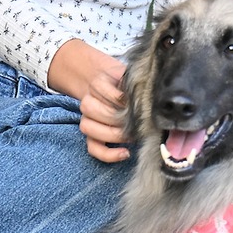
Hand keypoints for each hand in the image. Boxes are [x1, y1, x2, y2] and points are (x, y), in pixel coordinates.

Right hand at [47, 39, 131, 163]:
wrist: (113, 86)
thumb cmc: (125, 85)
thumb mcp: (128, 78)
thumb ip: (132, 84)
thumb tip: (144, 98)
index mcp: (97, 84)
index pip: (105, 92)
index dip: (121, 100)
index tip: (135, 103)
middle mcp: (87, 102)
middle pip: (93, 111)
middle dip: (117, 119)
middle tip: (135, 122)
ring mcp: (87, 120)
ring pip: (89, 129)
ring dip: (112, 135)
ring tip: (131, 136)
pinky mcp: (91, 136)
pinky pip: (93, 148)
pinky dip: (108, 154)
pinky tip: (125, 152)